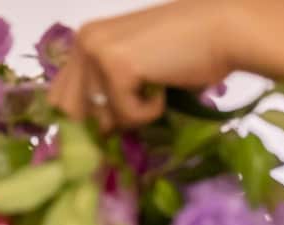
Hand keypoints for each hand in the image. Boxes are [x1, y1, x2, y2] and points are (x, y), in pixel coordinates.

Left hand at [47, 0, 259, 131]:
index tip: (107, 135)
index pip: (61, 95)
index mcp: (85, 39)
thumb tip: (95, 134)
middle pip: (70, 111)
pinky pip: (126, 115)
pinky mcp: (117, 67)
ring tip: (157, 89)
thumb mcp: (137, 70)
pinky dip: (150, 112)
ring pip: (101, 117)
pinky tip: (164, 86)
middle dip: (101, 126)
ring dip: (133, 116)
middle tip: (134, 120)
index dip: (80, 122)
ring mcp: (97, 52)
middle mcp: (84, 41)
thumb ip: (107, 91)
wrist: (223, 31)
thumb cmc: (190, 51)